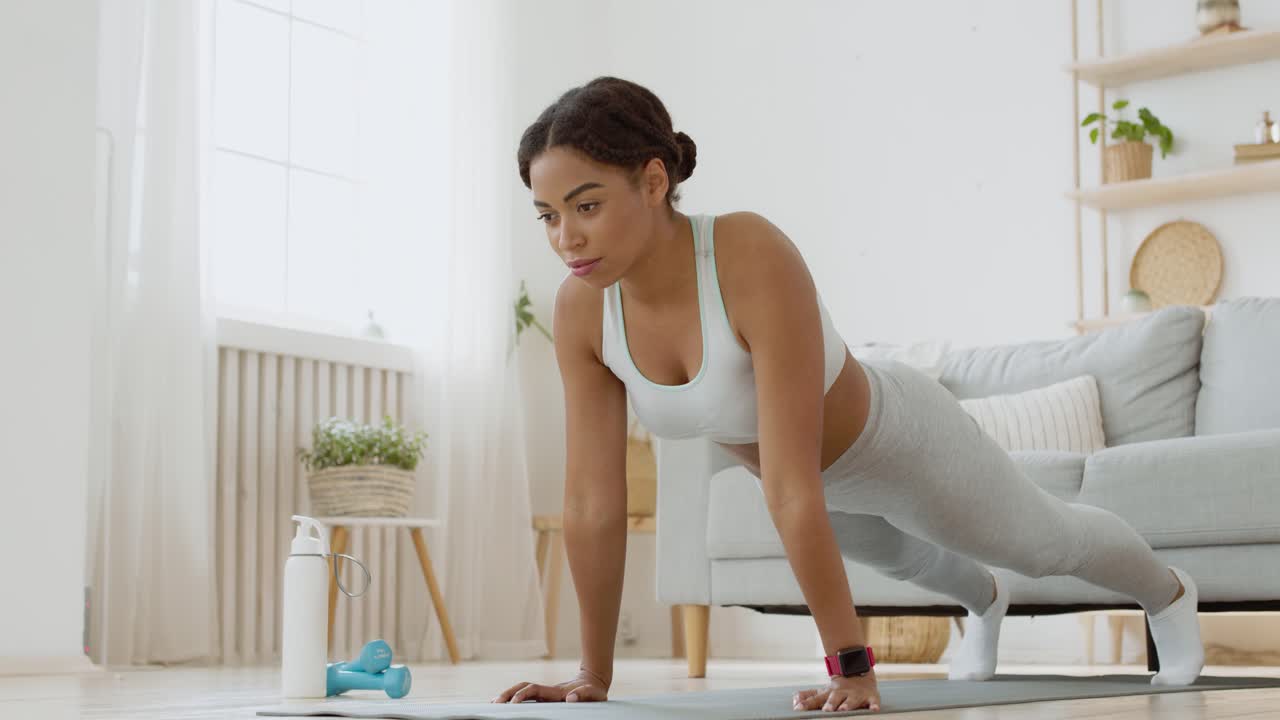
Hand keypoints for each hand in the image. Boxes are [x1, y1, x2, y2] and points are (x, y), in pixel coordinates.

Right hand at [491, 668, 609, 703]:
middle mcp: (548, 691)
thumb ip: (583, 695)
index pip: (534, 690)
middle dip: (508, 694)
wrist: (594, 682)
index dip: (522, 695)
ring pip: (522, 691)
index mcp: (556, 692)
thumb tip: (569, 699)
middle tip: (494, 703)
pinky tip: (506, 706)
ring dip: (508, 695)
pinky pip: (528, 698)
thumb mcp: (595, 694)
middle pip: (522, 688)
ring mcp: (546, 694)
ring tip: (493, 704)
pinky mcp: (546, 698)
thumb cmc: (594, 691)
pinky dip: (515, 699)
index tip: (512, 703)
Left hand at [793, 672, 880, 712]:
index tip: (798, 708)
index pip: (816, 699)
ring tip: (843, 709)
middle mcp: (842, 693)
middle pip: (835, 698)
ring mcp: (856, 695)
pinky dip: (874, 705)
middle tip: (826, 710)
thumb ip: (810, 696)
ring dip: (848, 704)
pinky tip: (874, 709)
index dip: (807, 703)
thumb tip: (794, 700)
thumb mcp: (824, 691)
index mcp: (830, 692)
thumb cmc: (839, 688)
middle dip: (830, 704)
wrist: (860, 673)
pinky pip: (873, 701)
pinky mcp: (870, 697)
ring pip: (852, 700)